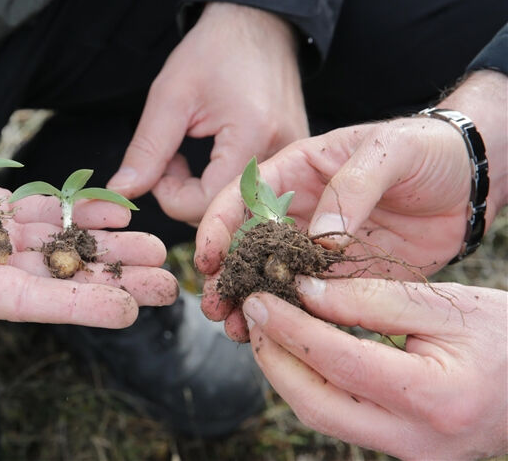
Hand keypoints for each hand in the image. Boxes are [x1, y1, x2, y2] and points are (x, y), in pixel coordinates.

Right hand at [0, 95, 177, 326]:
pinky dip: (77, 210)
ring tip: (154, 246)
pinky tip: (114, 206)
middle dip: (107, 279)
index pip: (17, 302)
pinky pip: (39, 212)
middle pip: (50, 279)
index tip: (127, 309)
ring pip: (53, 246)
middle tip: (166, 281)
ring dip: (103, 246)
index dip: (73, 306)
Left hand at [107, 2, 308, 224]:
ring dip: (203, 192)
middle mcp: (283, 153)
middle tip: (170, 160)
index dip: (170, 197)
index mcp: (253, 136)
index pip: (207, 204)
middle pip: (225, 211)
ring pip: (238, 206)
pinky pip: (253, 192)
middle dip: (185, 196)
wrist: (258, 24)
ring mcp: (293, 158)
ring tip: (190, 155)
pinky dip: (223, 185)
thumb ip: (146, 150)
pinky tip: (212, 158)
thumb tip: (121, 192)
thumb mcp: (169, 96)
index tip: (158, 169)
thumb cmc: (214, 51)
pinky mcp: (293, 159)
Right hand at [196, 70, 507, 340]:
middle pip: (250, 246)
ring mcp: (320, 247)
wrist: (472, 179)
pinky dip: (292, 318)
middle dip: (228, 276)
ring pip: (274, 278)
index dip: (218, 227)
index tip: (207, 259)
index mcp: (297, 172)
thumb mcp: (389, 151)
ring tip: (235, 329)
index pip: (243, 198)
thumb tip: (319, 238)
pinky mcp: (346, 276)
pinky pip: (313, 300)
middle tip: (215, 306)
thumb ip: (352, 188)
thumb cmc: (427, 147)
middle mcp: (300, 212)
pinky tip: (278, 335)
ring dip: (253, 302)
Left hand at [240, 278, 506, 458]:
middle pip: (316, 404)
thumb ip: (370, 298)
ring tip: (271, 328)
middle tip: (254, 313)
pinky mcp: (403, 454)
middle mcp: (418, 441)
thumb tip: (302, 292)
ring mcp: (410, 455)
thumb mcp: (445, 304)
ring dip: (288, 373)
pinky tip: (302, 351)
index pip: (339, 361)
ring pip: (323, 417)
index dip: (290, 328)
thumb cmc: (506, 335)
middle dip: (275, 357)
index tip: (258, 298)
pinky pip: (341, 419)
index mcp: (436, 397)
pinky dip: (313, 385)